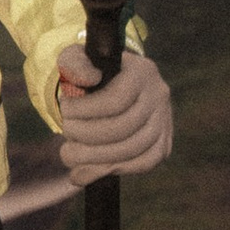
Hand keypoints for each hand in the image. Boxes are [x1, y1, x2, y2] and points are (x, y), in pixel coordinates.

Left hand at [55, 43, 173, 179]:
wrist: (114, 81)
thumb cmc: (90, 71)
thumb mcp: (78, 58)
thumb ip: (76, 65)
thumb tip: (87, 80)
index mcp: (141, 71)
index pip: (116, 99)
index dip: (86, 111)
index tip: (64, 112)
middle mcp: (159, 95)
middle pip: (124, 128)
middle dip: (86, 136)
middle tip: (65, 134)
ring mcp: (165, 120)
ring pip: (133, 149)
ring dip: (95, 159)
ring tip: (69, 156)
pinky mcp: (163, 142)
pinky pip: (144, 163)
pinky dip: (113, 169)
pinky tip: (87, 171)